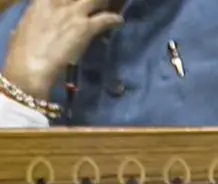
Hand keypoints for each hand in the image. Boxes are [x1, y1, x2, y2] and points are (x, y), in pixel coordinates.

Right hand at [3, 0, 122, 99]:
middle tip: (96, 4)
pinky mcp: (86, 27)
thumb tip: (29, 24)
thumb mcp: (24, 29)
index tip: (76, 2)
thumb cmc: (23, 52)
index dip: (70, 0)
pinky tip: (118, 22)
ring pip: (96, 0)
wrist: (31, 66)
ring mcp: (73, 13)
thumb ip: (32, 22)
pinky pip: (107, 18)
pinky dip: (115, 19)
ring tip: (108, 8)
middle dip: (91, 1)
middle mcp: (58, 3)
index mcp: (41, 2)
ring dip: (103, 4)